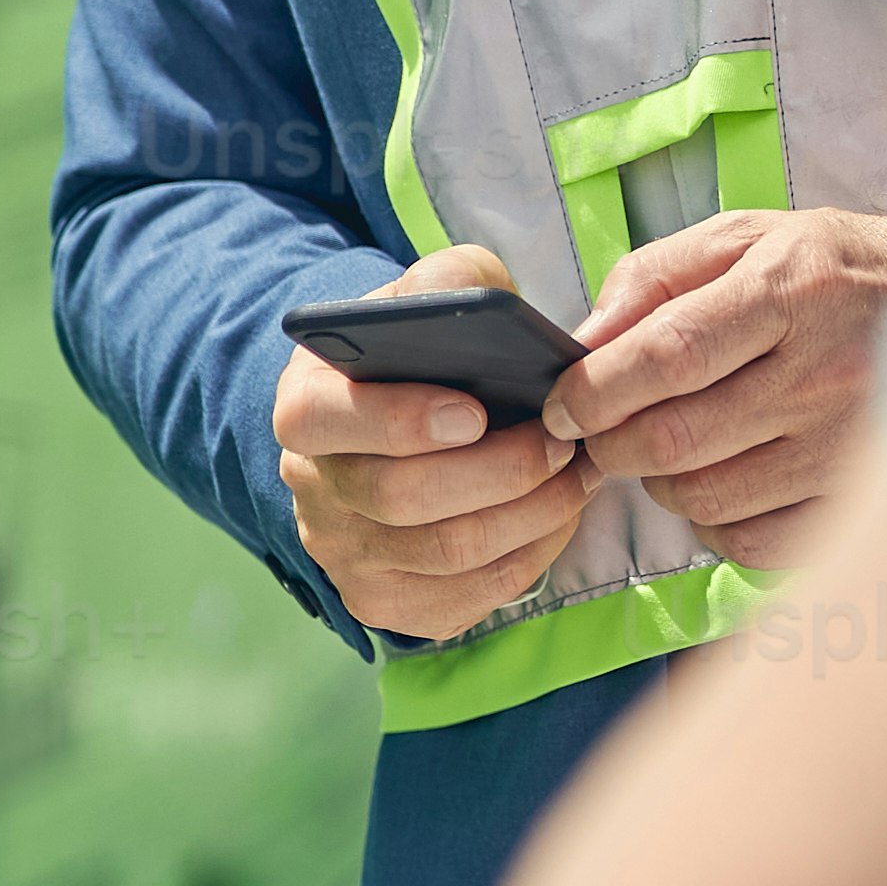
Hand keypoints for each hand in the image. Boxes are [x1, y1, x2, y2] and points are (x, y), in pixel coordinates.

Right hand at [275, 241, 594, 639]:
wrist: (407, 412)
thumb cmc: (425, 349)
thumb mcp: (428, 294)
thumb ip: (448, 284)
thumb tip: (487, 312)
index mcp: (308, 405)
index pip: (327, 420)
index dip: (400, 420)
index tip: (475, 412)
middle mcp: (313, 487)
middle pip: (401, 497)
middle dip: (500, 471)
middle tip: (563, 443)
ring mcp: (345, 553)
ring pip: (446, 552)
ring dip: (531, 514)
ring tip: (579, 473)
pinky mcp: (387, 601)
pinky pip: (468, 596)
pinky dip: (529, 556)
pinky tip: (558, 514)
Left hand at [552, 208, 886, 550]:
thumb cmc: (831, 270)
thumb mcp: (748, 235)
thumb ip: (655, 276)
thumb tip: (582, 344)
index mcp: (792, 289)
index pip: (669, 354)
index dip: (596, 390)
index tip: (561, 406)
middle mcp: (825, 372)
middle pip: (677, 439)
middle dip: (612, 445)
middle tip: (601, 432)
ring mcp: (847, 446)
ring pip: (707, 498)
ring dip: (662, 483)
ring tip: (676, 446)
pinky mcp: (858, 502)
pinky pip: (753, 543)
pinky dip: (716, 523)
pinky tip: (727, 482)